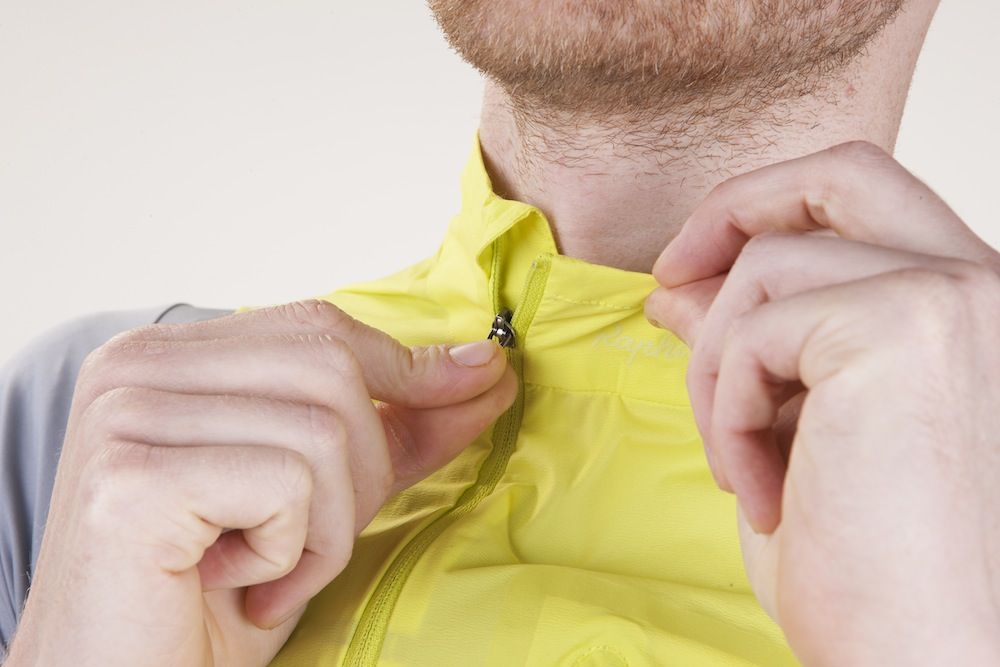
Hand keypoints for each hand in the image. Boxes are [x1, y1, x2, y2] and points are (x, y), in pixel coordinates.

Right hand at [6, 300, 515, 665]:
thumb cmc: (218, 594)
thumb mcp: (321, 498)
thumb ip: (396, 429)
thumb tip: (484, 371)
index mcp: (169, 355)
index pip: (319, 328)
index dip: (408, 366)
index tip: (482, 384)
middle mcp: (134, 367)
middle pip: (331, 369)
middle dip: (362, 472)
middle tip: (309, 547)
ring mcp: (124, 417)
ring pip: (320, 432)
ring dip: (325, 529)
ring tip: (266, 573)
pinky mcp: (130, 479)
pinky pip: (286, 485)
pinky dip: (289, 553)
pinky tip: (235, 583)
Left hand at [645, 142, 999, 665]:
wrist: (927, 663)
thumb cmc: (873, 578)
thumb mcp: (795, 436)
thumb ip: (751, 345)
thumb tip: (682, 287)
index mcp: (969, 313)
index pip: (867, 201)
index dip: (767, 214)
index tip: (689, 274)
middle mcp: (985, 289)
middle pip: (841, 172)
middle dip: (731, 211)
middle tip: (665, 280)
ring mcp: (955, 299)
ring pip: (770, 265)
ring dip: (717, 367)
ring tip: (733, 462)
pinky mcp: (908, 328)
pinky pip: (756, 329)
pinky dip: (726, 408)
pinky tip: (754, 487)